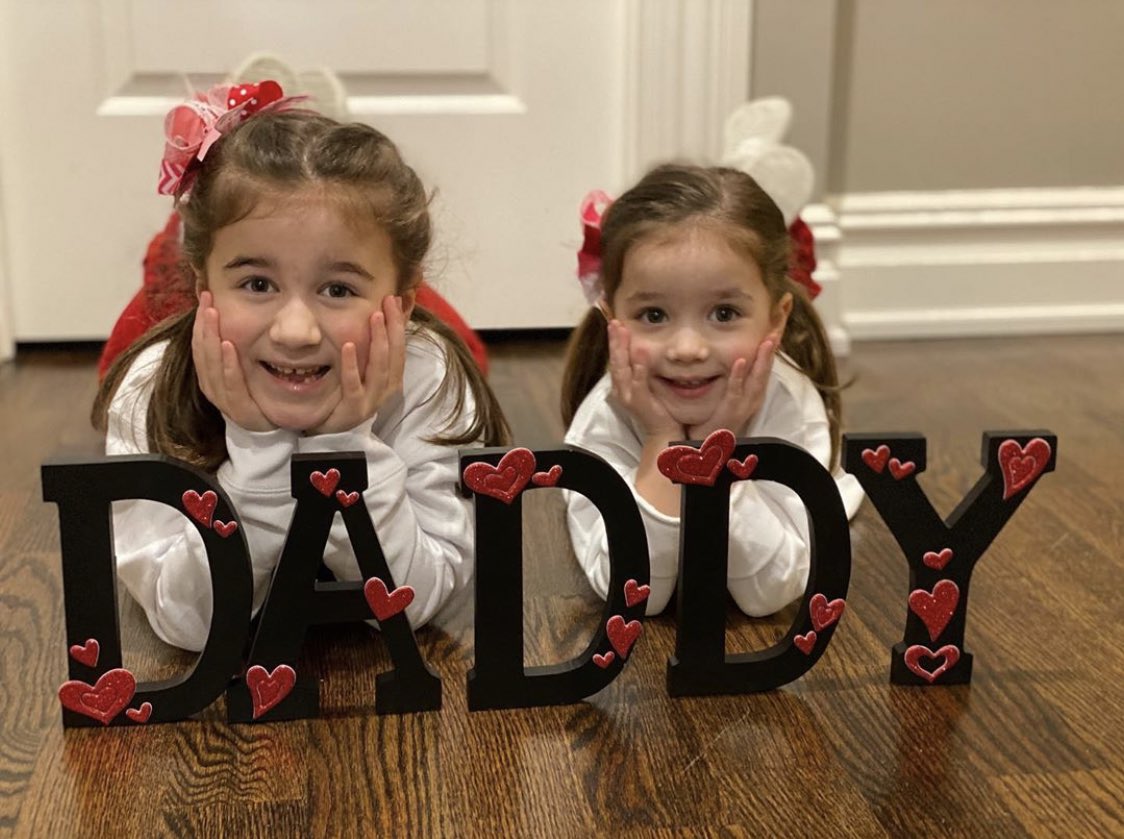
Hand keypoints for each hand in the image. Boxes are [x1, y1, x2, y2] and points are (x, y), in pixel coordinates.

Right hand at [192, 291, 273, 430]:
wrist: (271, 427)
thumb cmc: (256, 392)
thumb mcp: (243, 365)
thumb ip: (235, 344)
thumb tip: (230, 313)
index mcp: (211, 373)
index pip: (200, 343)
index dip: (200, 320)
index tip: (205, 295)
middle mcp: (213, 385)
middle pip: (201, 352)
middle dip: (204, 324)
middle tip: (207, 300)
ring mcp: (225, 399)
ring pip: (210, 367)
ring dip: (211, 339)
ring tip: (213, 316)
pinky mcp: (240, 410)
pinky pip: (231, 385)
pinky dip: (228, 365)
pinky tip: (230, 347)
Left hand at [311, 295, 406, 434]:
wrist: (331, 432)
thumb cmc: (346, 397)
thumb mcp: (363, 372)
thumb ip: (373, 350)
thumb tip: (381, 318)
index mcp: (391, 380)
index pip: (400, 348)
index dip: (400, 324)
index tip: (396, 300)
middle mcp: (385, 390)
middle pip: (394, 355)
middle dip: (393, 326)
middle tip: (389, 301)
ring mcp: (371, 400)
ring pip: (380, 368)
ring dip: (378, 341)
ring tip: (375, 317)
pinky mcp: (353, 409)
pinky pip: (353, 385)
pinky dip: (351, 365)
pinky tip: (348, 346)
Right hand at [607, 319, 682, 439]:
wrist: (662, 432)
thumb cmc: (657, 408)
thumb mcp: (647, 385)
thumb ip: (643, 370)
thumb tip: (645, 350)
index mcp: (622, 384)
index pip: (616, 359)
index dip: (614, 341)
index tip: (615, 323)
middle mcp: (621, 389)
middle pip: (615, 360)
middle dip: (614, 340)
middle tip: (614, 322)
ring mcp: (629, 396)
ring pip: (622, 369)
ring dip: (621, 349)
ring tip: (621, 331)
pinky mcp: (640, 403)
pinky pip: (638, 384)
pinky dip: (639, 370)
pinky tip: (640, 356)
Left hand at [687, 339, 774, 439]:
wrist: (705, 446)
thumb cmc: (714, 420)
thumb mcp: (728, 398)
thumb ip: (733, 382)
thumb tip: (734, 361)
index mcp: (752, 396)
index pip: (764, 371)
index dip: (769, 353)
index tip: (774, 333)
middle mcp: (752, 401)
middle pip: (765, 373)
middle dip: (771, 353)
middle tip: (776, 332)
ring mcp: (743, 407)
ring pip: (756, 380)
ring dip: (762, 360)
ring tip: (766, 342)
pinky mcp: (730, 412)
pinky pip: (735, 391)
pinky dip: (738, 376)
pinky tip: (739, 362)